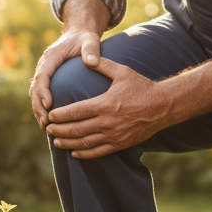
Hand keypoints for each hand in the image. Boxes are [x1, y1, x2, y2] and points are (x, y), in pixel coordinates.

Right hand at [30, 27, 101, 127]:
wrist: (79, 33)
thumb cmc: (85, 38)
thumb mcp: (90, 40)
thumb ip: (91, 49)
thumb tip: (92, 62)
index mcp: (52, 57)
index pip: (43, 75)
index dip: (43, 90)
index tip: (49, 104)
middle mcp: (44, 65)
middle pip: (35, 87)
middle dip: (39, 105)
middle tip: (46, 122)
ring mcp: (44, 72)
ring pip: (35, 93)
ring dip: (38, 109)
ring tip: (45, 126)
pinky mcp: (48, 78)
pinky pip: (40, 94)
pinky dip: (42, 107)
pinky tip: (49, 121)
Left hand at [45, 58, 165, 158]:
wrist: (163, 106)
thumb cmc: (141, 87)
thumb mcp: (122, 72)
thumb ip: (102, 64)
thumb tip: (86, 58)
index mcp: (105, 104)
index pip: (76, 112)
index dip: (61, 115)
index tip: (50, 115)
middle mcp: (108, 122)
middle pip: (77, 129)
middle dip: (60, 130)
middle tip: (48, 129)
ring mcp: (114, 135)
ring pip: (85, 142)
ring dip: (68, 143)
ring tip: (56, 142)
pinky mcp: (121, 143)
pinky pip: (99, 152)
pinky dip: (85, 154)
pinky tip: (74, 152)